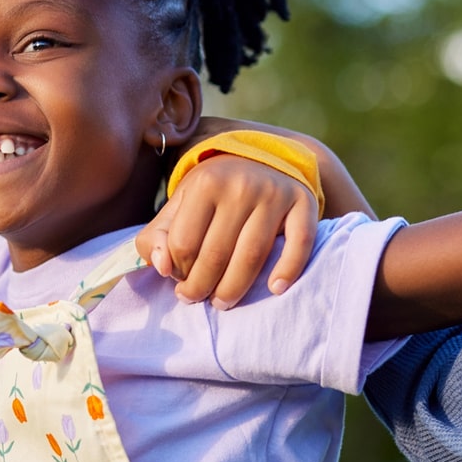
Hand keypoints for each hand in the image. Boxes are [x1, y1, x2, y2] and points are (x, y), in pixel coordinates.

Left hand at [136, 156, 317, 307]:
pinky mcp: (303, 203)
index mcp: (206, 183)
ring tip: (223, 301)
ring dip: (235, 288)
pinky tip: (275, 288)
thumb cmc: (213, 193)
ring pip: (252, 256)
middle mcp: (241, 185)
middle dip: (202, 287)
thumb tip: (162, 267)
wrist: (261, 160)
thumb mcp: (179, 205)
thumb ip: (158, 237)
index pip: (184, 243)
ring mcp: (275, 194)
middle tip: (197, 299)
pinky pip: (299, 243)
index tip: (179, 280)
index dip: (178, 270)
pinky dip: (288, 270)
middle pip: (216, 254)